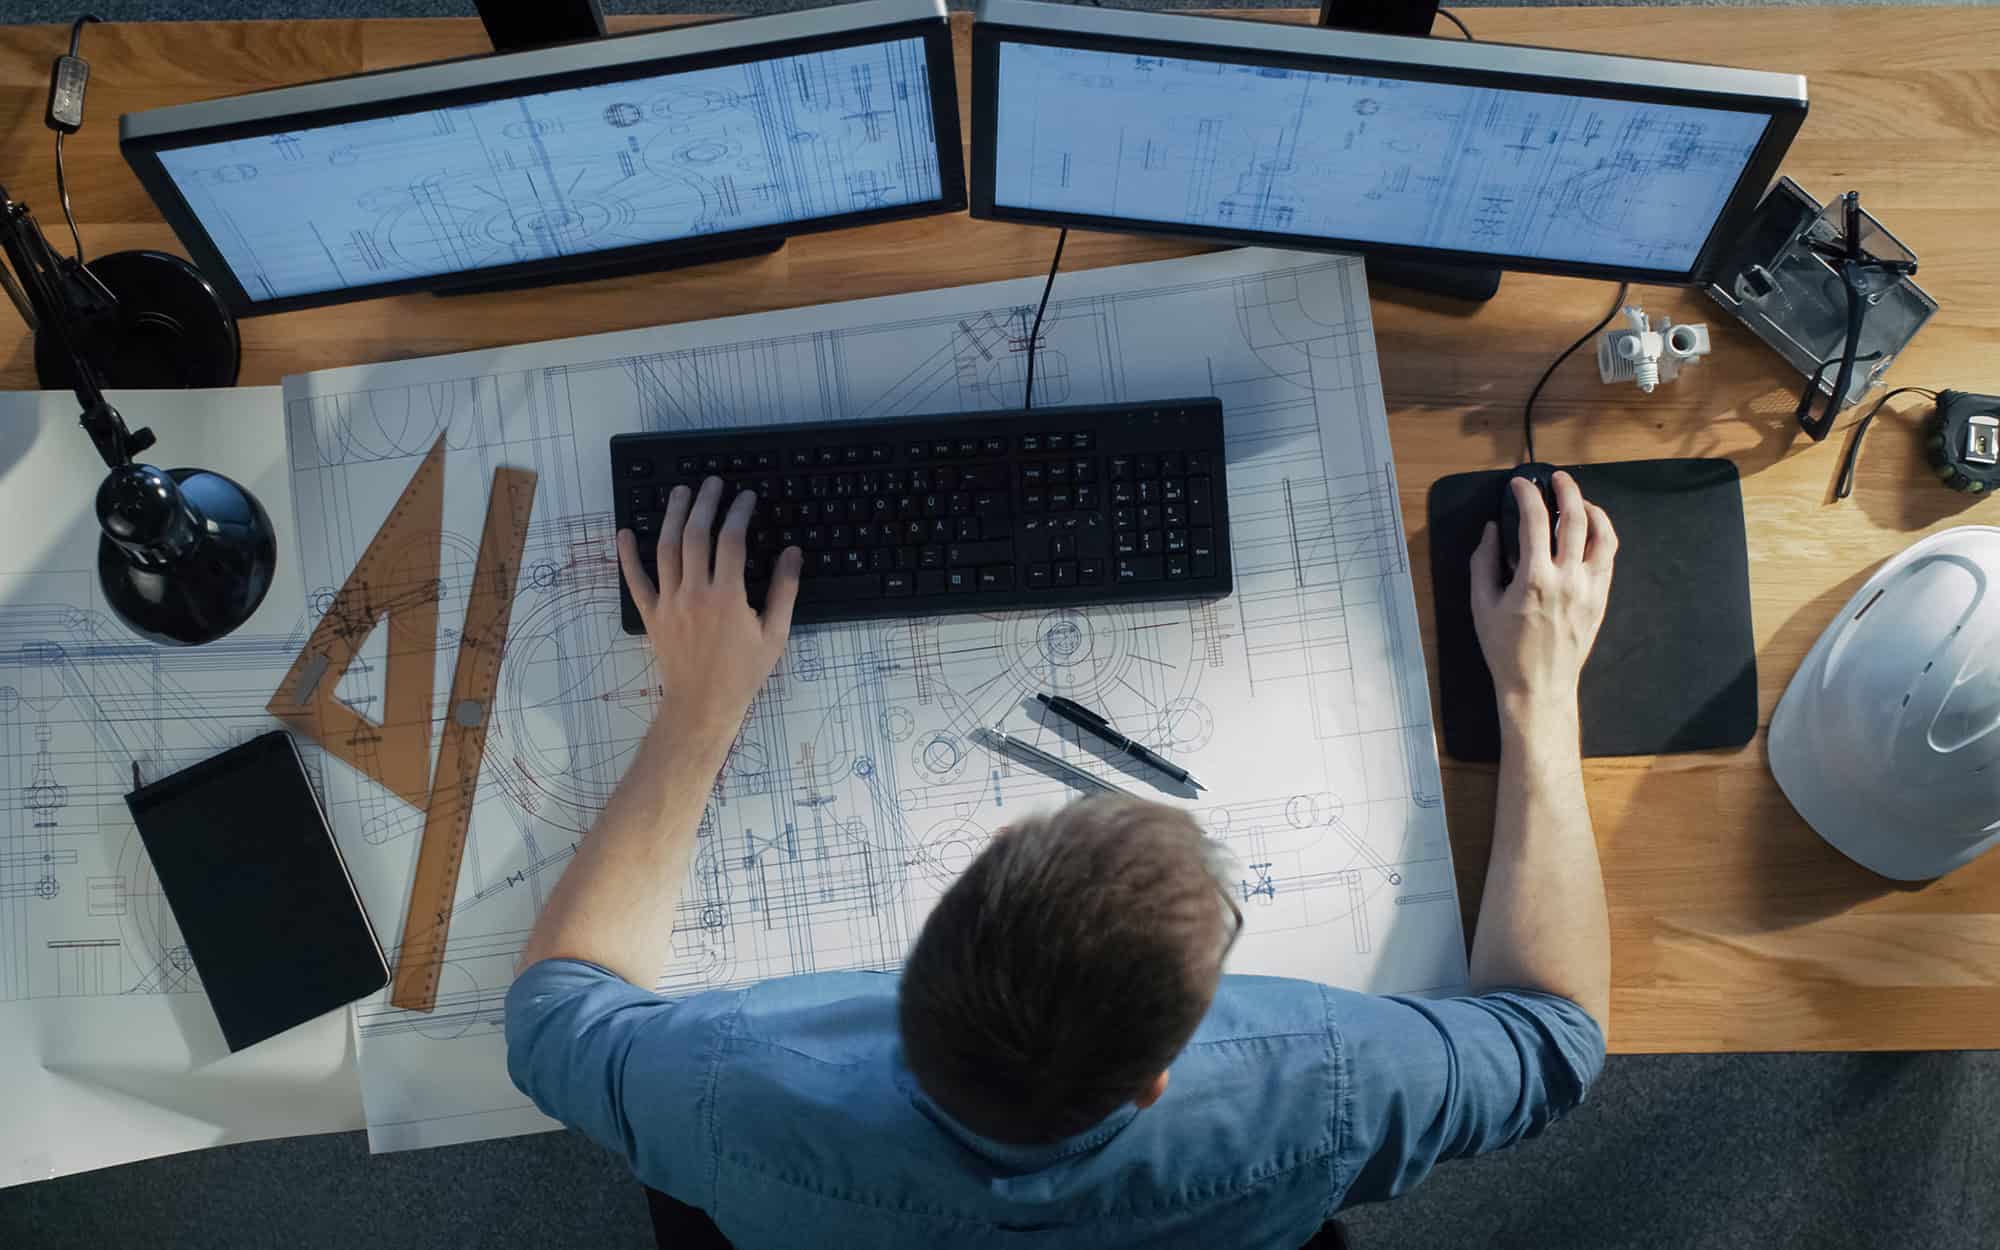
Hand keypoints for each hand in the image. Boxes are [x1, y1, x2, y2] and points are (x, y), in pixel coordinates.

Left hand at [615, 477, 802, 765]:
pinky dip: (627, 556)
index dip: (739, 513)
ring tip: (681, 492)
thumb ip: (784, 590)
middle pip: (696, 535)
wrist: (703, 705)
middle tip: (713, 483)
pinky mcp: (652, 615)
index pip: (732, 540)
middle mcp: (695, 593)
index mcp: (728, 596)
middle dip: (705, 504)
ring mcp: (669, 603)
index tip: (746, 497)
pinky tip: (624, 533)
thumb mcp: (775, 634)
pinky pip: (635, 581)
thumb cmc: (743, 673)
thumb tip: (792, 553)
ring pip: (666, 549)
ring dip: (673, 516)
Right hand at [1469, 471, 1615, 721]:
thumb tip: (1492, 530)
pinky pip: (1609, 557)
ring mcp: (1590, 588)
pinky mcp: (1601, 599)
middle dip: (1566, 490)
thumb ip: (1484, 562)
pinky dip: (1602, 536)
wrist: (1539, 685)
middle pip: (1576, 518)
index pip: (1535, 520)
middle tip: (1556, 479)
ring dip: (1592, 510)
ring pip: (1603, 534)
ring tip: (1580, 501)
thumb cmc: (1505, 649)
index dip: (1527, 494)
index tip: (1519, 485)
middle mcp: (1567, 578)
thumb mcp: (1482, 605)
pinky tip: (1590, 531)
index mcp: (1534, 578)